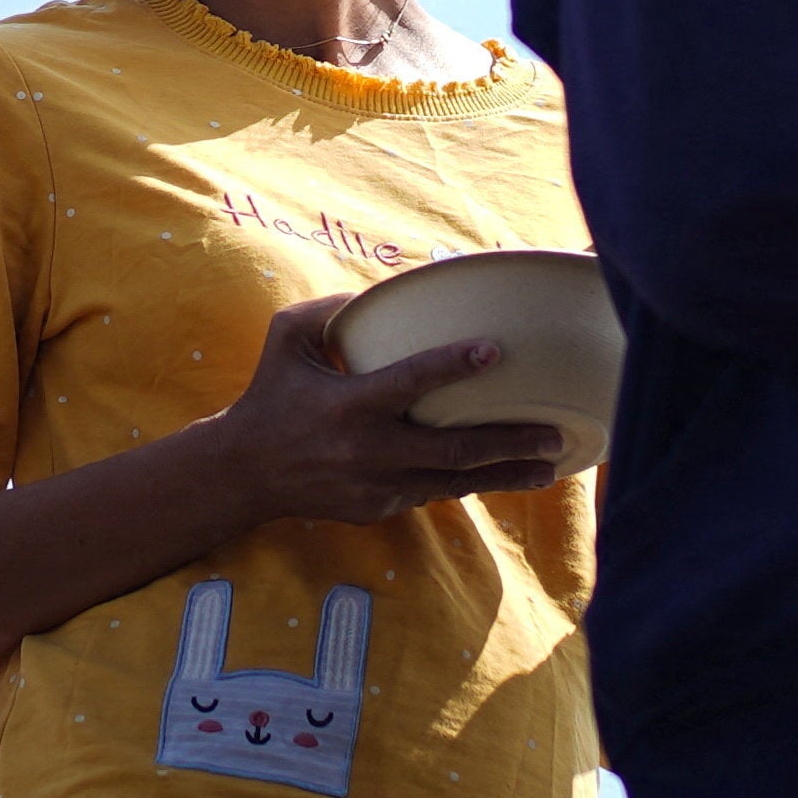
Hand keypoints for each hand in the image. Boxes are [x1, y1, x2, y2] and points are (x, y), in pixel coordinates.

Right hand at [193, 293, 568, 530]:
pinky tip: (506, 476)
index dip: (453, 365)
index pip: (410, 382)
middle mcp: (367, 449)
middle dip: (508, 441)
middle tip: (554, 431)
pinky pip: (432, 492)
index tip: (496, 350)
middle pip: (452, 448)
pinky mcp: (379, 507)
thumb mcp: (286, 340)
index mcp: (348, 404)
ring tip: (550, 466)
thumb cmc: (271, 396)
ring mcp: (376, 485)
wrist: (243, 473)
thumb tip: (378, 289)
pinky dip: (469, 484)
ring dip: (505, 475)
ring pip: (454, 482)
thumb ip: (328, 309)